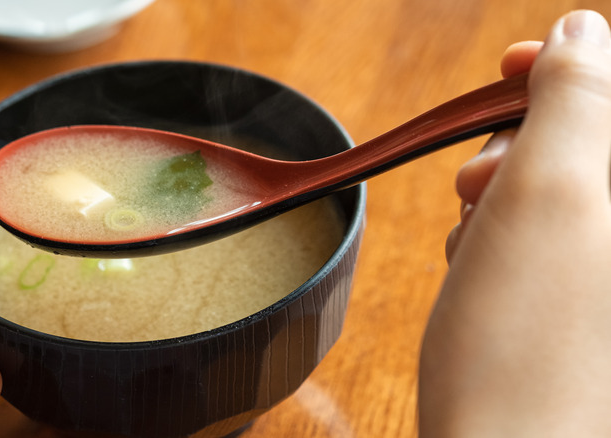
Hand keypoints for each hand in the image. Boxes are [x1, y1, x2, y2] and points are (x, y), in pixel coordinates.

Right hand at [421, 9, 610, 435]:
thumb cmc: (524, 348)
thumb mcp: (549, 196)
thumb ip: (578, 96)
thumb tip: (582, 33)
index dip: (570, 66)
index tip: (506, 70)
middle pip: (591, 142)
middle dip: (521, 146)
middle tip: (476, 188)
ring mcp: (606, 278)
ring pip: (560, 191)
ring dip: (503, 197)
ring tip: (474, 243)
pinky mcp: (585, 308)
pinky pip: (545, 239)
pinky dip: (502, 240)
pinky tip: (480, 271)